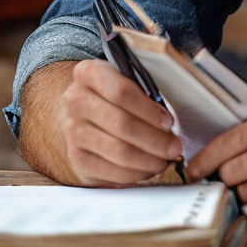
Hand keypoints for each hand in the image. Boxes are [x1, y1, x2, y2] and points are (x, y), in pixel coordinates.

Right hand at [60, 59, 182, 185]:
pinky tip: (147, 170)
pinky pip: (109, 171)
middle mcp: (76, 100)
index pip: (121, 92)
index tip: (169, 122)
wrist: (85, 112)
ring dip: (147, 160)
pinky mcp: (76, 158)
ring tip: (164, 160)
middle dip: (154, 139)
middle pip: (121, 124)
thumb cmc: (118, 94)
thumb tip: (174, 112)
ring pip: (117, 151)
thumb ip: (147, 88)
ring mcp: (72, 131)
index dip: (149, 110)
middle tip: (174, 147)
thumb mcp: (130, 79)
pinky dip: (134, 174)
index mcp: (90, 73)